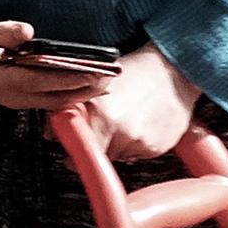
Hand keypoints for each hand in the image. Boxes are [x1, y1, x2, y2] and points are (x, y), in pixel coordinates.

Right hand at [0, 19, 111, 112]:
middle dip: (82, 89)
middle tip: (110, 79)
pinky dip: (66, 95)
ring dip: (78, 94)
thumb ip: (0, 32)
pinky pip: (45, 100)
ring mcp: (12, 99)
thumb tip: (27, 32)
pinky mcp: (15, 97)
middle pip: (52, 96)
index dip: (68, 77)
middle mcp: (8, 95)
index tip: (93, 72)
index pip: (41, 80)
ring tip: (103, 84)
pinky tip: (81, 88)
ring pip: (51, 101)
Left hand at [61, 43, 201, 163]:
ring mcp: (140, 141)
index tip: (72, 153)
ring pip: (116, 156)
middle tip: (102, 128)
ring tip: (125, 120)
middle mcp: (121, 130)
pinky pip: (136, 154)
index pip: (77, 150)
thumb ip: (70, 107)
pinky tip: (139, 124)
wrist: (176, 70)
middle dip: (95, 146)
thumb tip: (51, 131)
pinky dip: (134, 144)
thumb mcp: (97, 82)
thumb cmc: (137, 71)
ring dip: (116, 144)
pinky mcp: (155, 148)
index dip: (72, 152)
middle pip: (96, 155)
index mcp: (102, 113)